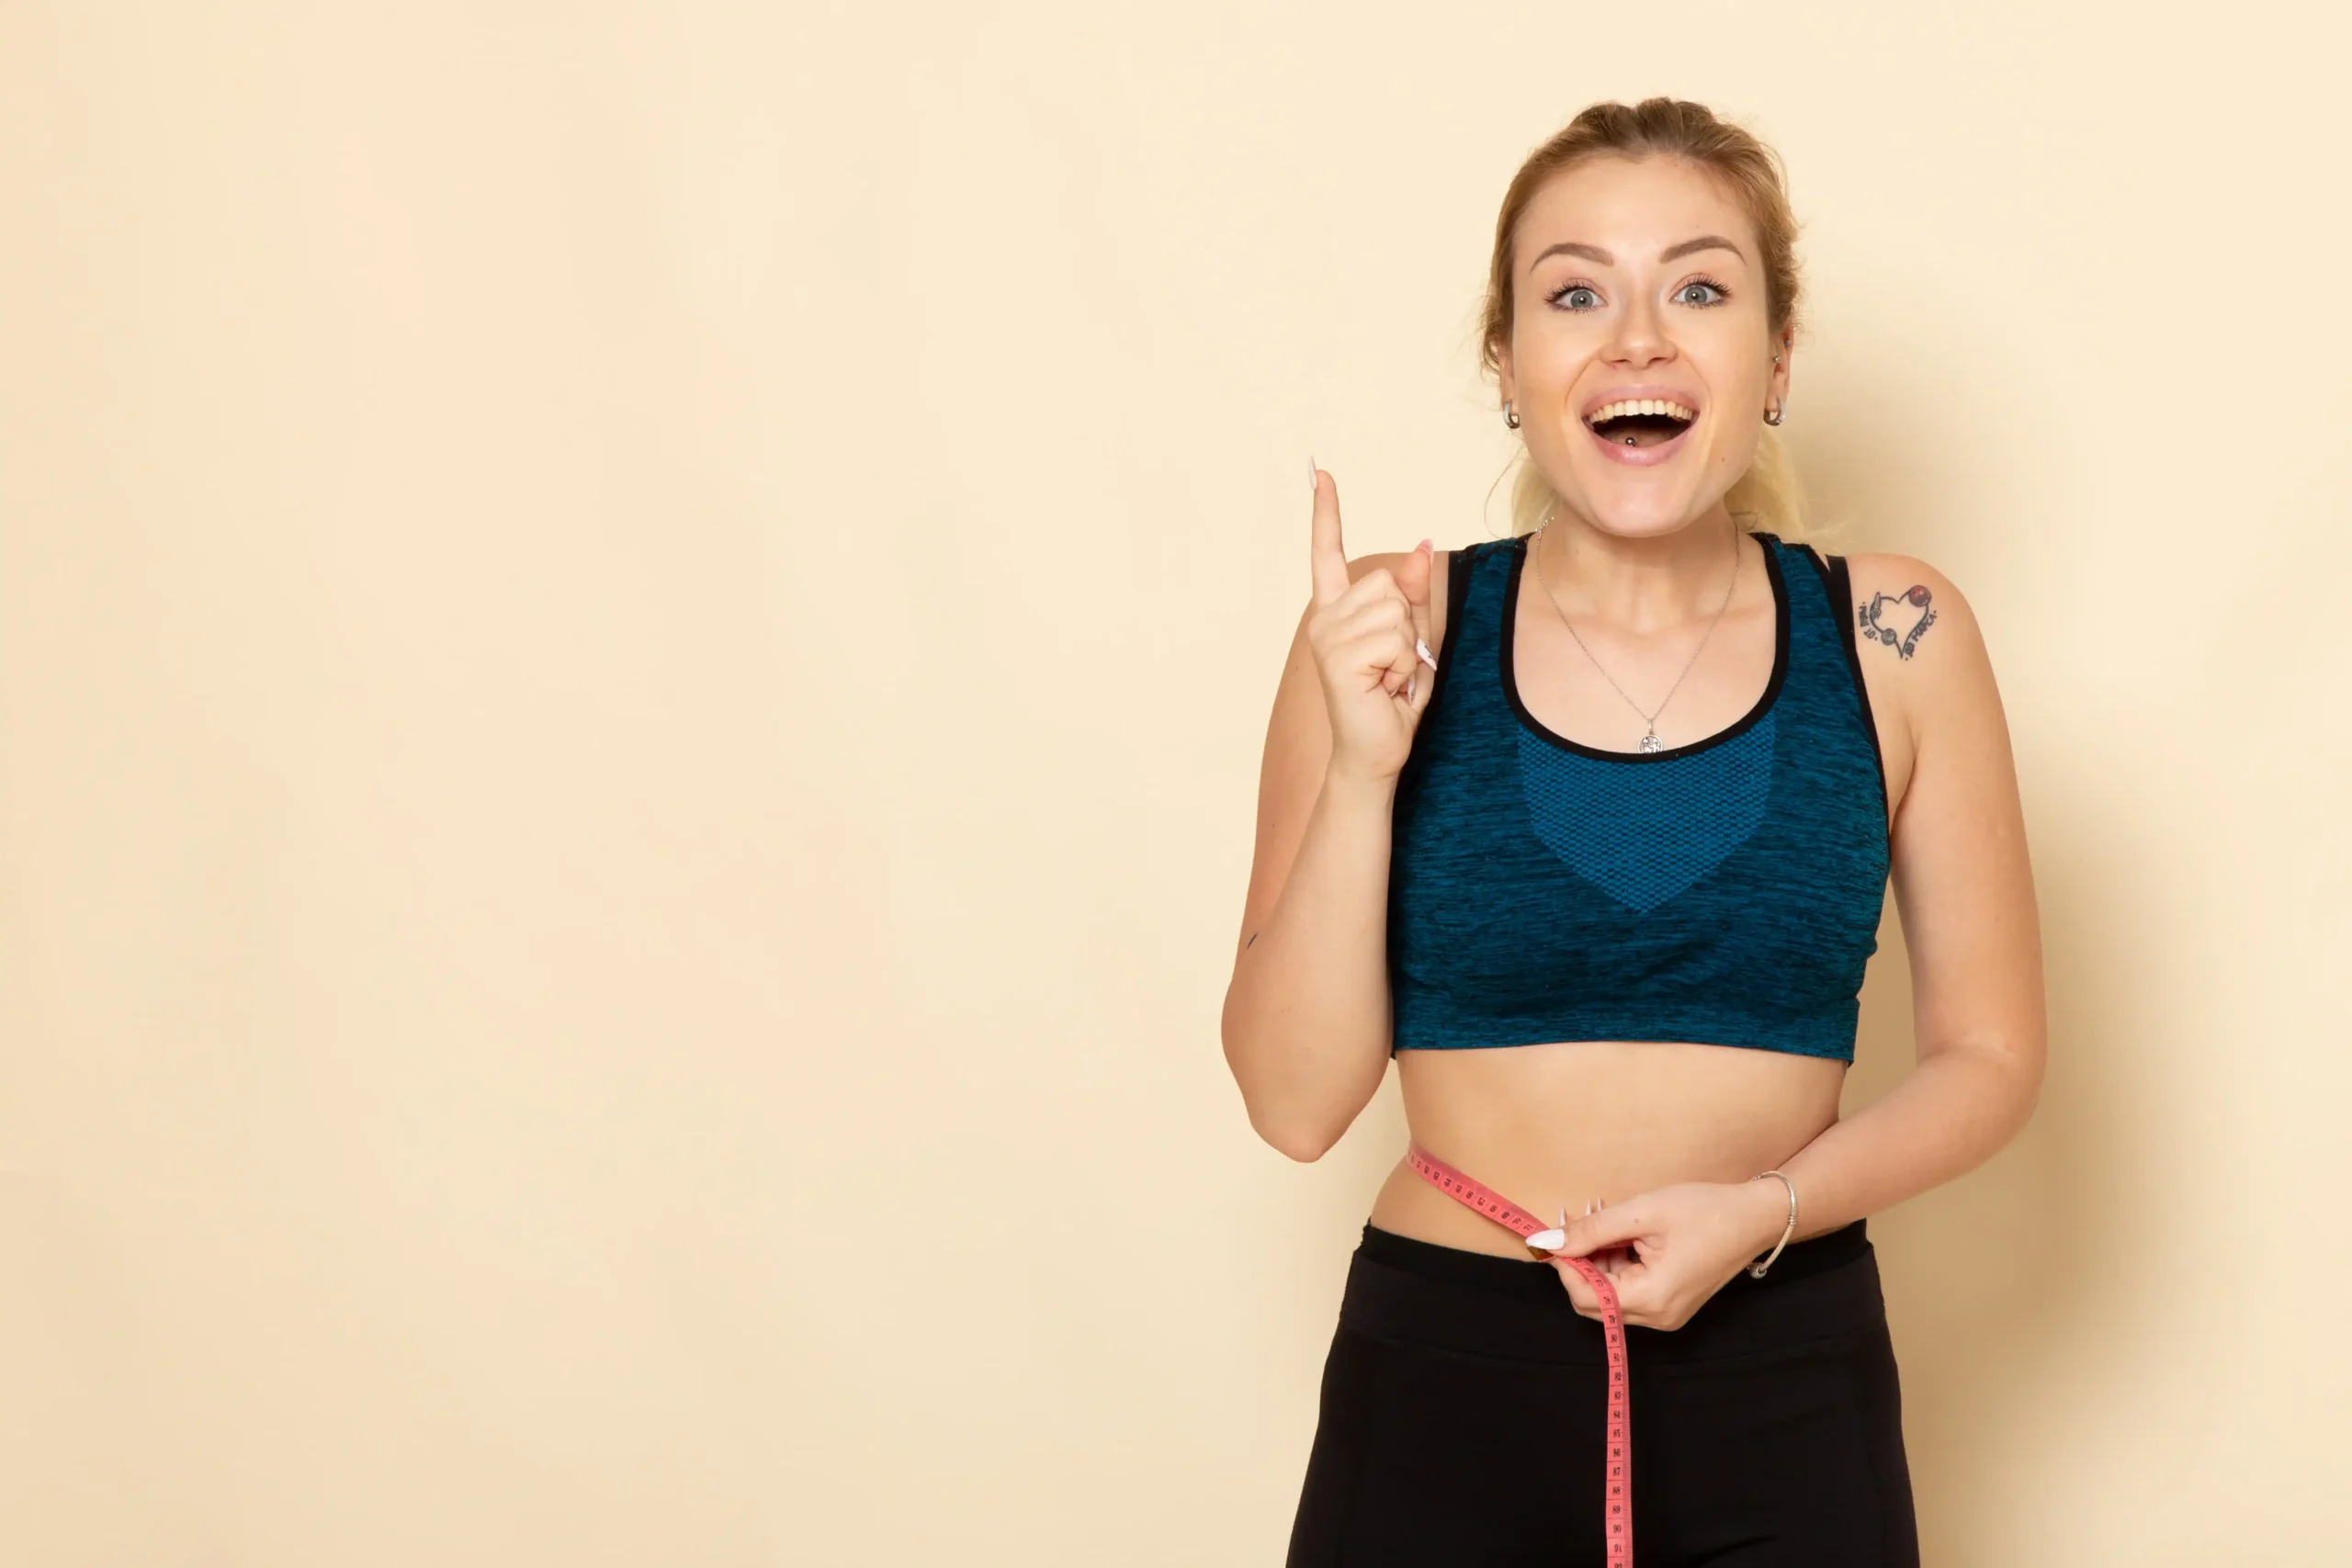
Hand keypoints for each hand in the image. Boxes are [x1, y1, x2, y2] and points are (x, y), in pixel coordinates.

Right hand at [1305, 463, 1435, 783]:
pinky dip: (1403, 666)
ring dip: (1407, 649)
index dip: (1325, 512)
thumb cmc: (1391, 700)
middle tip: (1392, 665)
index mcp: (1337, 612)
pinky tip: (1383, 688)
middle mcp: (1324, 619)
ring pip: (1395, 611)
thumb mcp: (1412, 640)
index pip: (1328, 553)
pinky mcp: (1338, 659)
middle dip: (1407, 624)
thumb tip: (1422, 544)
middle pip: (1388, 584)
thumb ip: (1412, 596)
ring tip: (1388, 678)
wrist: (1375, 752)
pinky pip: (1395, 639)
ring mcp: (1327, 638)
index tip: (1320, 473)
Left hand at [1540, 1179, 1790, 1330]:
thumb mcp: (1643, 1212)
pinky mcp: (1671, 1305)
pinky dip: (1618, 1267)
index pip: (1586, 1297)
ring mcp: (1666, 1315)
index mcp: (1652, 1298)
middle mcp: (1658, 1317)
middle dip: (1581, 1263)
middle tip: (1580, 1222)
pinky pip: (1630, 1293)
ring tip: (1606, 1222)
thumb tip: (1547, 1243)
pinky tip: (1623, 1236)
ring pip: (1611, 1296)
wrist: (1755, 1218)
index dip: (1565, 1267)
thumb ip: (1592, 1230)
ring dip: (1598, 1262)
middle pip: (1595, 1302)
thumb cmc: (1705, 1211)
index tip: (1557, 1234)